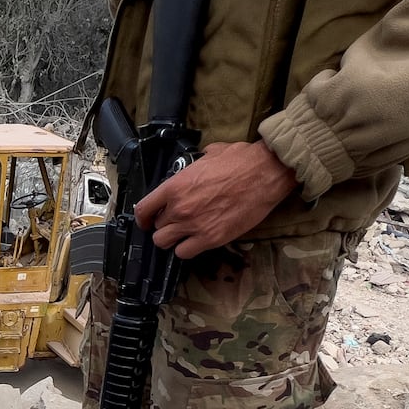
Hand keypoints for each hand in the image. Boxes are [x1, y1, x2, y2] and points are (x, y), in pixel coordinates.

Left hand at [135, 142, 297, 258]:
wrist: (265, 172)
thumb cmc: (241, 160)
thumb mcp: (208, 155)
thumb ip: (193, 165)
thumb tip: (194, 164)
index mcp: (175, 186)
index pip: (144, 209)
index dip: (143, 218)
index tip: (146, 221)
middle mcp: (179, 208)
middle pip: (157, 228)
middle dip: (165, 225)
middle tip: (176, 222)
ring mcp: (194, 225)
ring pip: (165, 243)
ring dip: (173, 240)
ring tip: (184, 234)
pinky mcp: (211, 238)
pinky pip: (185, 253)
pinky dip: (187, 249)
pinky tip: (196, 241)